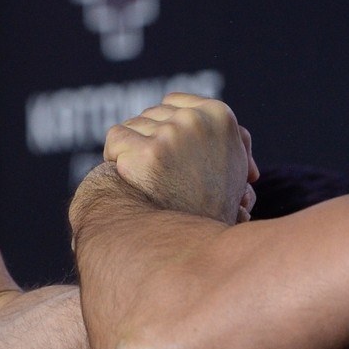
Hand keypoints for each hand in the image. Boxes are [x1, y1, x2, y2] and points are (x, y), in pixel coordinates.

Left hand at [103, 93, 257, 223]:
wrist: (198, 245)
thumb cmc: (213, 206)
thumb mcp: (233, 166)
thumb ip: (225, 140)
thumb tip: (234, 132)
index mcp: (221, 116)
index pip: (172, 103)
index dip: (162, 126)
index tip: (166, 153)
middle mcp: (197, 120)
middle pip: (149, 115)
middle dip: (147, 140)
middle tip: (157, 174)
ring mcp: (173, 135)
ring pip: (130, 127)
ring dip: (130, 152)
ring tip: (148, 181)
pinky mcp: (149, 153)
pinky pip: (114, 140)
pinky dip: (114, 158)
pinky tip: (129, 179)